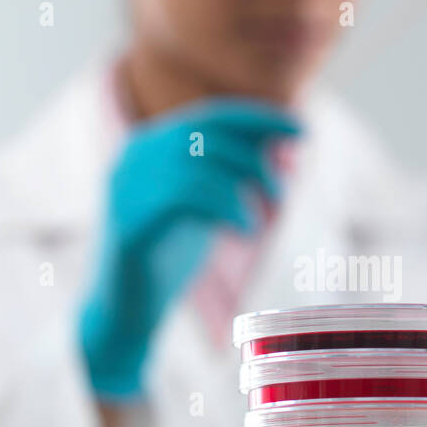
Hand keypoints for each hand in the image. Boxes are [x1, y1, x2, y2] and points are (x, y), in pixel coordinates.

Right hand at [79, 98, 300, 399]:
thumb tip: (285, 150)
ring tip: (267, 217)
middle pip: (206, 134)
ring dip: (244, 183)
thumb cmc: (168, 255)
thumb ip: (233, 176)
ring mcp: (127, 187)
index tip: (303, 132)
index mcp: (151, 146)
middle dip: (255, 155)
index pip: (212, 116)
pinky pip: (185, 197)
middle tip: (285, 186)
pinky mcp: (129, 221)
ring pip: (198, 162)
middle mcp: (134, 157)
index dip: (259, 120)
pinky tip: (247, 232)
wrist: (123, 309)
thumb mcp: (206, 205)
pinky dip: (227, 208)